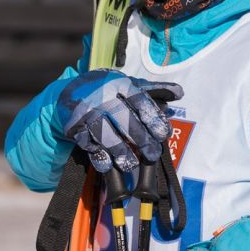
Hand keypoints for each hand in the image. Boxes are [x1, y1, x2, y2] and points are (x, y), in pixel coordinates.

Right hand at [57, 69, 181, 172]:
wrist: (70, 92)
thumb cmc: (107, 90)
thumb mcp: (128, 85)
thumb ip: (153, 90)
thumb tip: (179, 92)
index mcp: (119, 84)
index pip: (140, 101)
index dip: (153, 118)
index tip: (164, 135)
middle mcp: (103, 96)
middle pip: (124, 119)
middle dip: (140, 139)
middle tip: (152, 155)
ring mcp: (87, 111)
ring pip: (105, 133)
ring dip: (119, 151)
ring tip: (130, 165)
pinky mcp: (74, 126)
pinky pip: (87, 143)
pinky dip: (98, 156)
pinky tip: (107, 166)